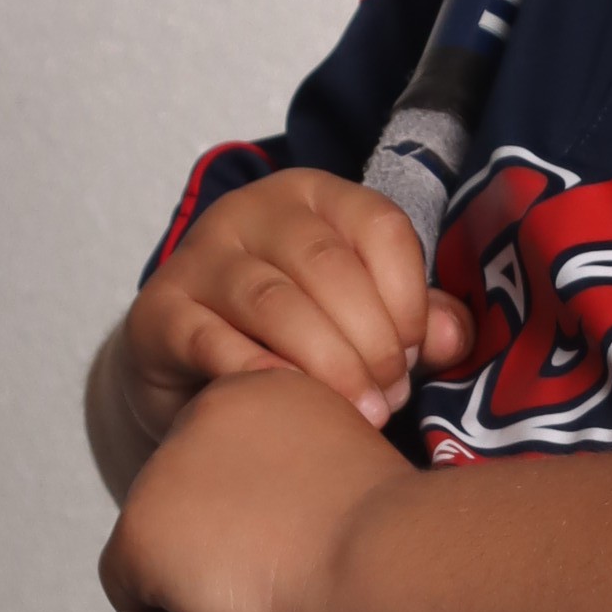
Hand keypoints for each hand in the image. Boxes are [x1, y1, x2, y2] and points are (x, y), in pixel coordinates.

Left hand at [98, 368, 415, 611]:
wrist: (383, 555)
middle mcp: (201, 414)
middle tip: (263, 575)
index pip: (224, 450)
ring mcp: (163, 472)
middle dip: (211, 533)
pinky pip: (124, 585)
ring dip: (190, 570)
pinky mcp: (140, 530)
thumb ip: (302, 474)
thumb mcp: (345, 469)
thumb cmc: (389, 530)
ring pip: (155, 536)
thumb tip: (282, 519)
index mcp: (260, 388)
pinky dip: (156, 611)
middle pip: (182, 488)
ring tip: (249, 600)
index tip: (281, 536)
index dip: (246, 503)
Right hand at [105, 170, 472, 472]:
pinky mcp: (159, 312)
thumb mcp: (362, 319)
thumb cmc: (292, 338)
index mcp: (313, 197)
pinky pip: (213, 341)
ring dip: (328, 365)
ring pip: (274, 303)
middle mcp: (251, 211)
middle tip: (389, 398)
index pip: (379, 226)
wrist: (188, 370)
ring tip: (360, 414)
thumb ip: (415, 323)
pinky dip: (259, 375)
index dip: (408, 297)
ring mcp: (199, 257)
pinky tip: (291, 405)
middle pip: (328, 266)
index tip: (415, 355)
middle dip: (371, 341)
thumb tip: (452, 339)